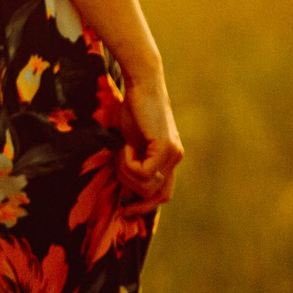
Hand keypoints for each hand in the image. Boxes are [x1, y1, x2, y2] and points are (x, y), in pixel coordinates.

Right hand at [116, 68, 184, 205]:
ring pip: (146, 186)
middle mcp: (176, 158)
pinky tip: (125, 144)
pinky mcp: (166, 148)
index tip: (125, 209)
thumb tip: (124, 190)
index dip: (144, 206)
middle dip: (131, 189)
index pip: (163, 195)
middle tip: (117, 166)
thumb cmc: (132, 108)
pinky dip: (127, 162)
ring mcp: (173, 154)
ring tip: (120, 150)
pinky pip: (142, 172)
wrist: (141, 83)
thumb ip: (134, 162)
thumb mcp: (131, 142)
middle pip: (155, 196)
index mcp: (169, 159)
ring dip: (126, 172)